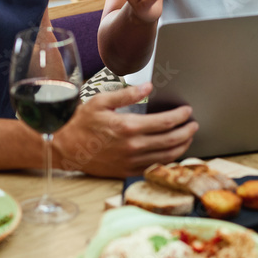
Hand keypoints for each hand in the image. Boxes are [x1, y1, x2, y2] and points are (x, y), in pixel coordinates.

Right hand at [53, 83, 197, 177]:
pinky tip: (173, 153)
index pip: (165, 122)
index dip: (181, 116)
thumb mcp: (102, 102)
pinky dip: (168, 160)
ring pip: (166, 156)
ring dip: (182, 146)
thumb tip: (149, 87)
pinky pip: (154, 167)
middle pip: (171, 140)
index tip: (188, 111)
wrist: (64, 148)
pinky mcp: (126, 171)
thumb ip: (127, 94)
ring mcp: (130, 161)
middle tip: (194, 124)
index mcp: (129, 127)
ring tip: (188, 137)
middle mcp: (133, 146)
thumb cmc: (81, 123)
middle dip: (187, 131)